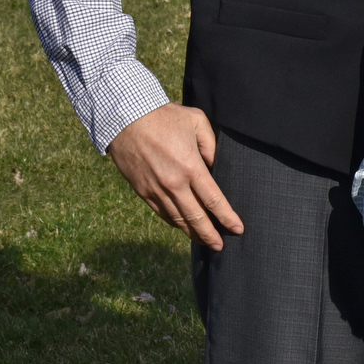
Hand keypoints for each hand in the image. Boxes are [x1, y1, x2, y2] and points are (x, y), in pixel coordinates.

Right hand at [107, 103, 243, 249]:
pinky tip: (183, 227)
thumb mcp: (198, 122)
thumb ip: (212, 146)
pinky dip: (174, 223)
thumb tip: (218, 166)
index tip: (237, 229)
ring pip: (177, 219)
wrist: (126, 119)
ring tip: (205, 242)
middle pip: (196, 217)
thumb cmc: (166, 117)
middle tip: (221, 246)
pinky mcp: (142, 190)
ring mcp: (156, 189)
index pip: (213, 200)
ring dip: (192, 232)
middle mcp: (174, 184)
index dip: (227, 217)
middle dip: (210, 234)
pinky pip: (161, 212)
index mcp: (191, 167)